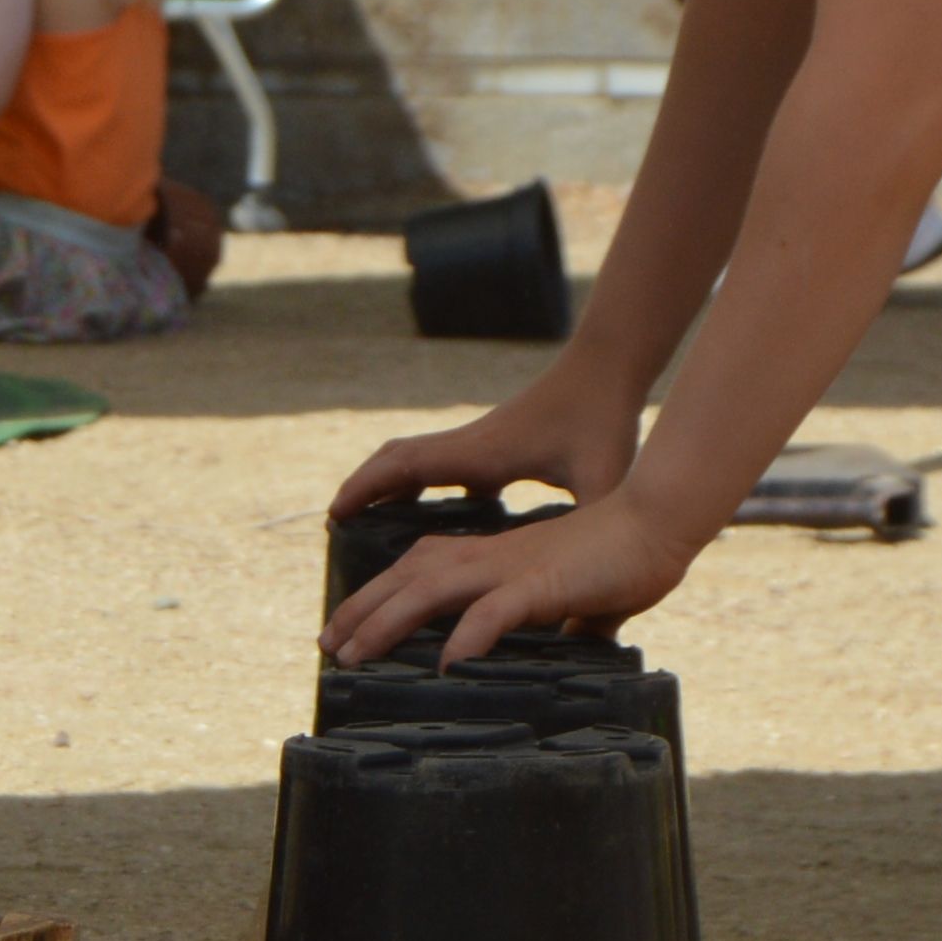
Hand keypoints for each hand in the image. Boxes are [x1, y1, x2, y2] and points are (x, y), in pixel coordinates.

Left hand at [325, 487, 706, 674]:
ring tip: (353, 656)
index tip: (352, 625)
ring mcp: (514, 569)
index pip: (423, 568)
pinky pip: (495, 611)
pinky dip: (468, 636)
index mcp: (498, 558)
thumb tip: (571, 653)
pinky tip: (447, 664)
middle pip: (409, 577)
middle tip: (326, 645)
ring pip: (431, 590)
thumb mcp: (581, 600)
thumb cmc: (627, 557)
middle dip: (363, 610)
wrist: (661, 522)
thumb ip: (568, 624)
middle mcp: (493, 558)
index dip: (383, 593)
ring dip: (387, 622)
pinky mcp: (543, 584)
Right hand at [328, 352, 647, 534]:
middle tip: (335, 523)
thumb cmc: (604, 420)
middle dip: (363, 489)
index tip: (333, 516)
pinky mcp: (495, 443)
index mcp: (482, 455)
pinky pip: (444, 464)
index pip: (404, 467)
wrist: (607, 367)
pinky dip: (421, 484)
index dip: (366, 490)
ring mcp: (480, 442)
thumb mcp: (602, 479)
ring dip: (388, 485)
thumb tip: (595, 573)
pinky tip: (434, 515)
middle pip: (396, 460)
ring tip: (368, 521)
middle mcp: (471, 446)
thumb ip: (593, 524)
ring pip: (416, 459)